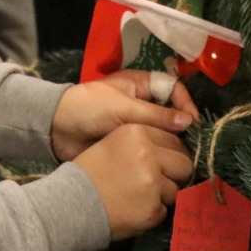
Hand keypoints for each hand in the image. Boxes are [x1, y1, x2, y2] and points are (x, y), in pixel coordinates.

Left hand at [51, 69, 198, 161]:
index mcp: (140, 85)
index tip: (192, 123)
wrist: (58, 130)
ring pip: (163, 132)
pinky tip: (168, 165)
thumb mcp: (124, 108)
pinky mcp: (130, 143)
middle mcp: (142, 102)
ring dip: (173, 143)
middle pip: (171, 111)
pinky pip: (151, 147)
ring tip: (184, 158)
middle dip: (182, 126)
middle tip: (192, 145)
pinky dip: (160, 154)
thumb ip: (156, 116)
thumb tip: (189, 122)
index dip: (185, 103)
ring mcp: (137, 124)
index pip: (173, 89)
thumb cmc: (90, 108)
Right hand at [75, 125, 195, 239]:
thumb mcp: (115, 142)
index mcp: (138, 132)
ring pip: (176, 189)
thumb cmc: (92, 170)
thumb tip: (175, 150)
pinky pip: (165, 210)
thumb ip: (144, 141)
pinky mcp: (153, 208)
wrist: (72, 202)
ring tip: (140, 196)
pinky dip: (154, 211)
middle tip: (159, 182)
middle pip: (184, 164)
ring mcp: (152, 182)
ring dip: (164, 194)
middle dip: (175, 174)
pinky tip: (134, 208)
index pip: (174, 141)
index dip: (172, 154)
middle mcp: (148, 154)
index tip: (165, 163)